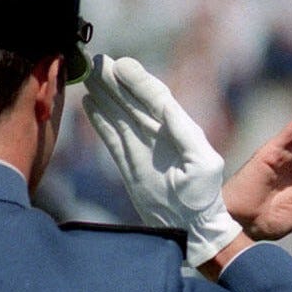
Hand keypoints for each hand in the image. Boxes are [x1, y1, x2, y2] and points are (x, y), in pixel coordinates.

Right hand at [82, 54, 241, 266]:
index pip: (156, 98)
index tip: (119, 65)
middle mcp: (160, 135)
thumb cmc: (203, 197)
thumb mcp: (201, 163)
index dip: (138, 81)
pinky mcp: (130, 164)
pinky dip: (100, 120)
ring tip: (88, 75)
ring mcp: (143, 148)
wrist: (192, 228)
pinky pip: (112, 136)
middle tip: (96, 62)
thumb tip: (165, 106)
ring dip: (105, 95)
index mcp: (180, 130)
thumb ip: (184, 133)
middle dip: (116, 82)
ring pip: (120, 115)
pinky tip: (89, 103)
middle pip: (134, 101)